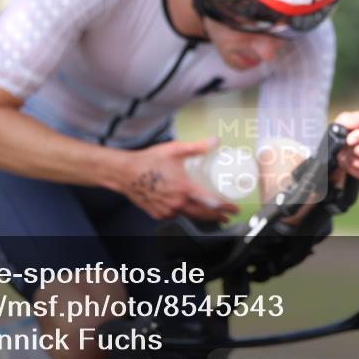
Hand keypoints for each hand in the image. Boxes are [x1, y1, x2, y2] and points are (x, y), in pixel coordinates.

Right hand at [121, 139, 239, 222]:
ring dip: (203, 217)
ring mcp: (167, 210)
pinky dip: (184, 213)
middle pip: (203, 214)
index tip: (234, 208)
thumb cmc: (148, 161)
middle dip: (217, 215)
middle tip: (227, 215)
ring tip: (213, 216)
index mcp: (184, 188)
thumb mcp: (175, 150)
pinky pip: (175, 215)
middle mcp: (177, 203)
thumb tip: (215, 141)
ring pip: (190, 216)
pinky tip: (187, 209)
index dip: (225, 206)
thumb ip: (197, 147)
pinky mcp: (158, 213)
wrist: (125, 173)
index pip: (210, 201)